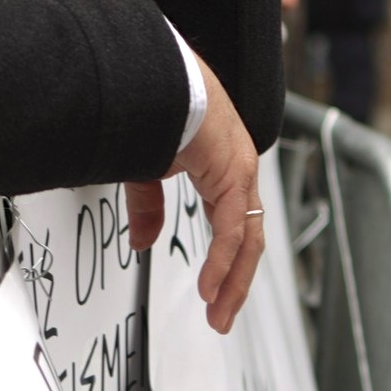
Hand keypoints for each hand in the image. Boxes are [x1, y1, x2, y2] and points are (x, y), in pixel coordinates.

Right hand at [125, 58, 262, 332]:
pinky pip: (232, 228)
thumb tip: (143, 241)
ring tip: (218, 312)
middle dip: (234, 283)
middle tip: (220, 316)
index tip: (211, 293)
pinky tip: (211, 286)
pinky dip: (223, 261)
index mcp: (224, 168)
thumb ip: (148, 209)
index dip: (226, 262)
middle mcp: (240, 170)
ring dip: (233, 281)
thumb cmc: (157, 107)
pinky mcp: (233, 172)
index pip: (233, 225)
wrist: (159, 74)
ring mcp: (241, 170)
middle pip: (248, 239)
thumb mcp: (146, 171)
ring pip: (247, 239)